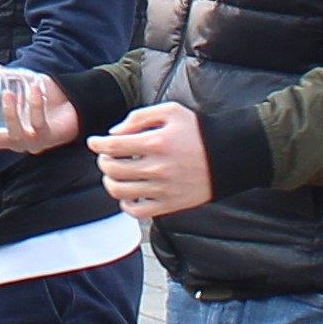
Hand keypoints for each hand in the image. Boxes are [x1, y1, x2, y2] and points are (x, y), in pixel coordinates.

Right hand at [0, 80, 82, 154]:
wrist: (74, 102)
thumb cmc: (43, 99)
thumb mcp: (19, 86)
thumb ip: (1, 79)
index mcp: (5, 131)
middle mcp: (15, 140)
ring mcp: (31, 141)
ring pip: (15, 134)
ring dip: (10, 114)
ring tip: (7, 94)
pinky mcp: (47, 136)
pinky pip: (38, 122)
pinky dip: (35, 104)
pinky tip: (34, 89)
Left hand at [91, 103, 216, 220]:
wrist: (228, 155)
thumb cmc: (198, 131)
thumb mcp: (171, 111)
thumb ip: (138, 117)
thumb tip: (114, 133)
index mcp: (157, 143)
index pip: (113, 146)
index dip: (97, 144)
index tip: (94, 142)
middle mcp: (158, 168)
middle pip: (113, 170)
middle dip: (103, 161)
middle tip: (106, 157)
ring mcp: (164, 189)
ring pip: (120, 192)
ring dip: (110, 182)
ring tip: (114, 175)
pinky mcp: (170, 204)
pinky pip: (137, 212)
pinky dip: (125, 204)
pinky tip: (128, 193)